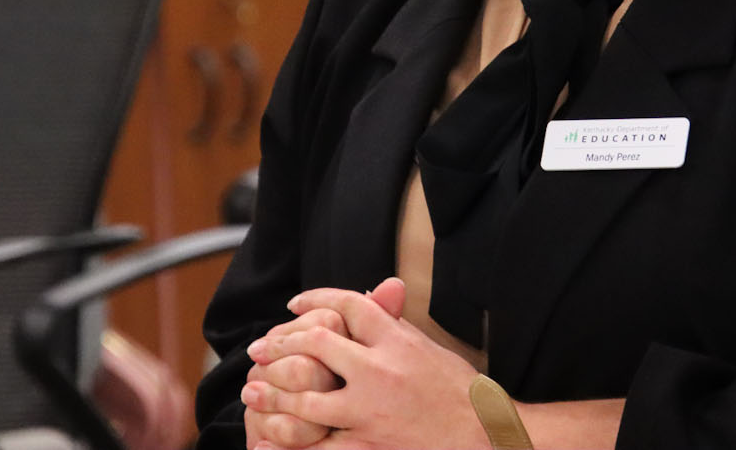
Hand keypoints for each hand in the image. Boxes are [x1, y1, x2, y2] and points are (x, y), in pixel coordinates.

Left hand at [242, 283, 487, 449]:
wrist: (483, 432)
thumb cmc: (459, 389)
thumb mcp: (427, 347)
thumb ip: (393, 325)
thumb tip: (367, 300)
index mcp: (397, 340)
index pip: (348, 305)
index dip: (315, 300)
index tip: (294, 305)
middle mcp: (381, 370)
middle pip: (318, 343)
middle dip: (282, 343)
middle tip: (259, 348)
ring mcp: (371, 410)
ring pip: (306, 399)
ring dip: (273, 393)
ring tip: (252, 390)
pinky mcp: (369, 446)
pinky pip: (318, 449)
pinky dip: (287, 447)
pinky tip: (264, 441)